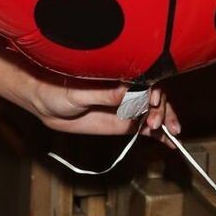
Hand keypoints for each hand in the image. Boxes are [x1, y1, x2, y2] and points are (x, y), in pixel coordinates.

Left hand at [23, 74, 178, 138]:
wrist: (45, 105)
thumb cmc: (57, 91)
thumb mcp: (77, 94)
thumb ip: (102, 94)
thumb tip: (125, 92)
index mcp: (117, 74)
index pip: (145, 79)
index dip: (153, 90)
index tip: (152, 101)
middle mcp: (126, 88)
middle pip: (154, 95)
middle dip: (161, 108)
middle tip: (155, 123)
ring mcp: (127, 105)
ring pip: (154, 111)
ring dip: (166, 120)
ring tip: (170, 133)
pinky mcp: (124, 121)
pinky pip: (146, 126)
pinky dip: (159, 134)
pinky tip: (169, 142)